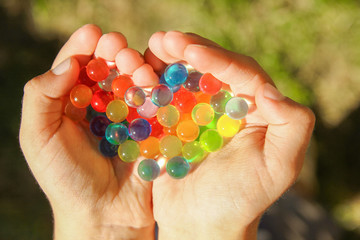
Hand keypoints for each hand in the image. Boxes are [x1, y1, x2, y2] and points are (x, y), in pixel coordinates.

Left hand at [19, 24, 158, 239]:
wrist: (104, 214)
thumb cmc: (65, 179)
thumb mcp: (38, 138)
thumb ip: (40, 98)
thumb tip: (65, 64)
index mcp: (69, 102)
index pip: (75, 65)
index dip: (83, 46)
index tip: (93, 34)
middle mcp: (99, 103)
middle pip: (107, 67)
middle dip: (114, 53)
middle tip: (120, 49)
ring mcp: (127, 114)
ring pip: (133, 79)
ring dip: (137, 67)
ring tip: (138, 69)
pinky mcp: (150, 126)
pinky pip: (153, 101)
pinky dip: (155, 88)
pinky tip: (155, 82)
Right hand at [147, 31, 314, 239]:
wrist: (202, 224)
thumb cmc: (242, 200)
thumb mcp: (278, 168)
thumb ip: (291, 126)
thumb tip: (270, 91)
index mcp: (256, 108)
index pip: (241, 72)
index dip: (217, 58)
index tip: (190, 50)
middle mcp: (228, 104)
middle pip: (211, 67)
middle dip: (188, 50)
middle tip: (163, 39)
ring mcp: (199, 112)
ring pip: (186, 76)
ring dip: (168, 60)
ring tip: (149, 49)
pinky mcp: (175, 123)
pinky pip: (164, 97)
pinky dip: (152, 83)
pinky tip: (138, 74)